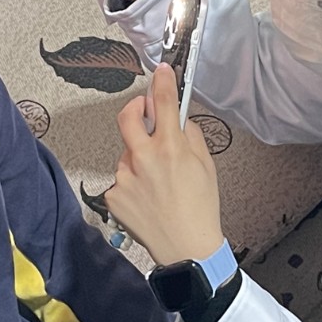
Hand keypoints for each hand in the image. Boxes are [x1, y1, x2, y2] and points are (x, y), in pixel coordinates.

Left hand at [107, 63, 224, 266]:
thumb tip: (180, 120)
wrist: (186, 249)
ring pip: (127, 153)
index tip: (161, 72)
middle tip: (144, 111)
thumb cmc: (200, 210)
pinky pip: (122, 178)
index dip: (162, 82)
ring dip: (139, 157)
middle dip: (136, 108)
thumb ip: (191, 137)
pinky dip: (133, 183)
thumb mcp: (206, 166)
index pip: (164, 102)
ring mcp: (125, 177)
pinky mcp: (114, 195)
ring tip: (157, 182)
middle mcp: (143, 158)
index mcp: (170, 148)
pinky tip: (149, 198)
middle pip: (127, 116)